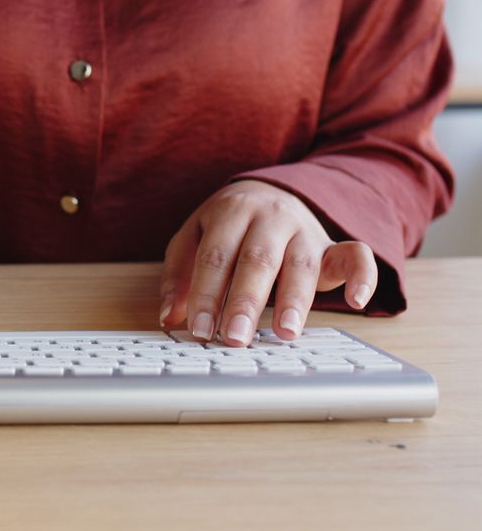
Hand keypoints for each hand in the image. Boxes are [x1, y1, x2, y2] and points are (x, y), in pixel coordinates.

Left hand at [159, 180, 376, 345]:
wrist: (271, 192)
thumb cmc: (225, 225)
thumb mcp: (192, 237)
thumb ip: (179, 276)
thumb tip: (170, 316)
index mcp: (230, 212)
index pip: (215, 257)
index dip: (204, 295)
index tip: (199, 329)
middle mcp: (270, 217)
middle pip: (257, 261)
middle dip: (245, 302)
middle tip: (235, 338)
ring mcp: (306, 230)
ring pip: (301, 265)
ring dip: (294, 301)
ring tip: (286, 333)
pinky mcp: (334, 245)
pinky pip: (356, 256)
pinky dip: (362, 277)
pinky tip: (358, 302)